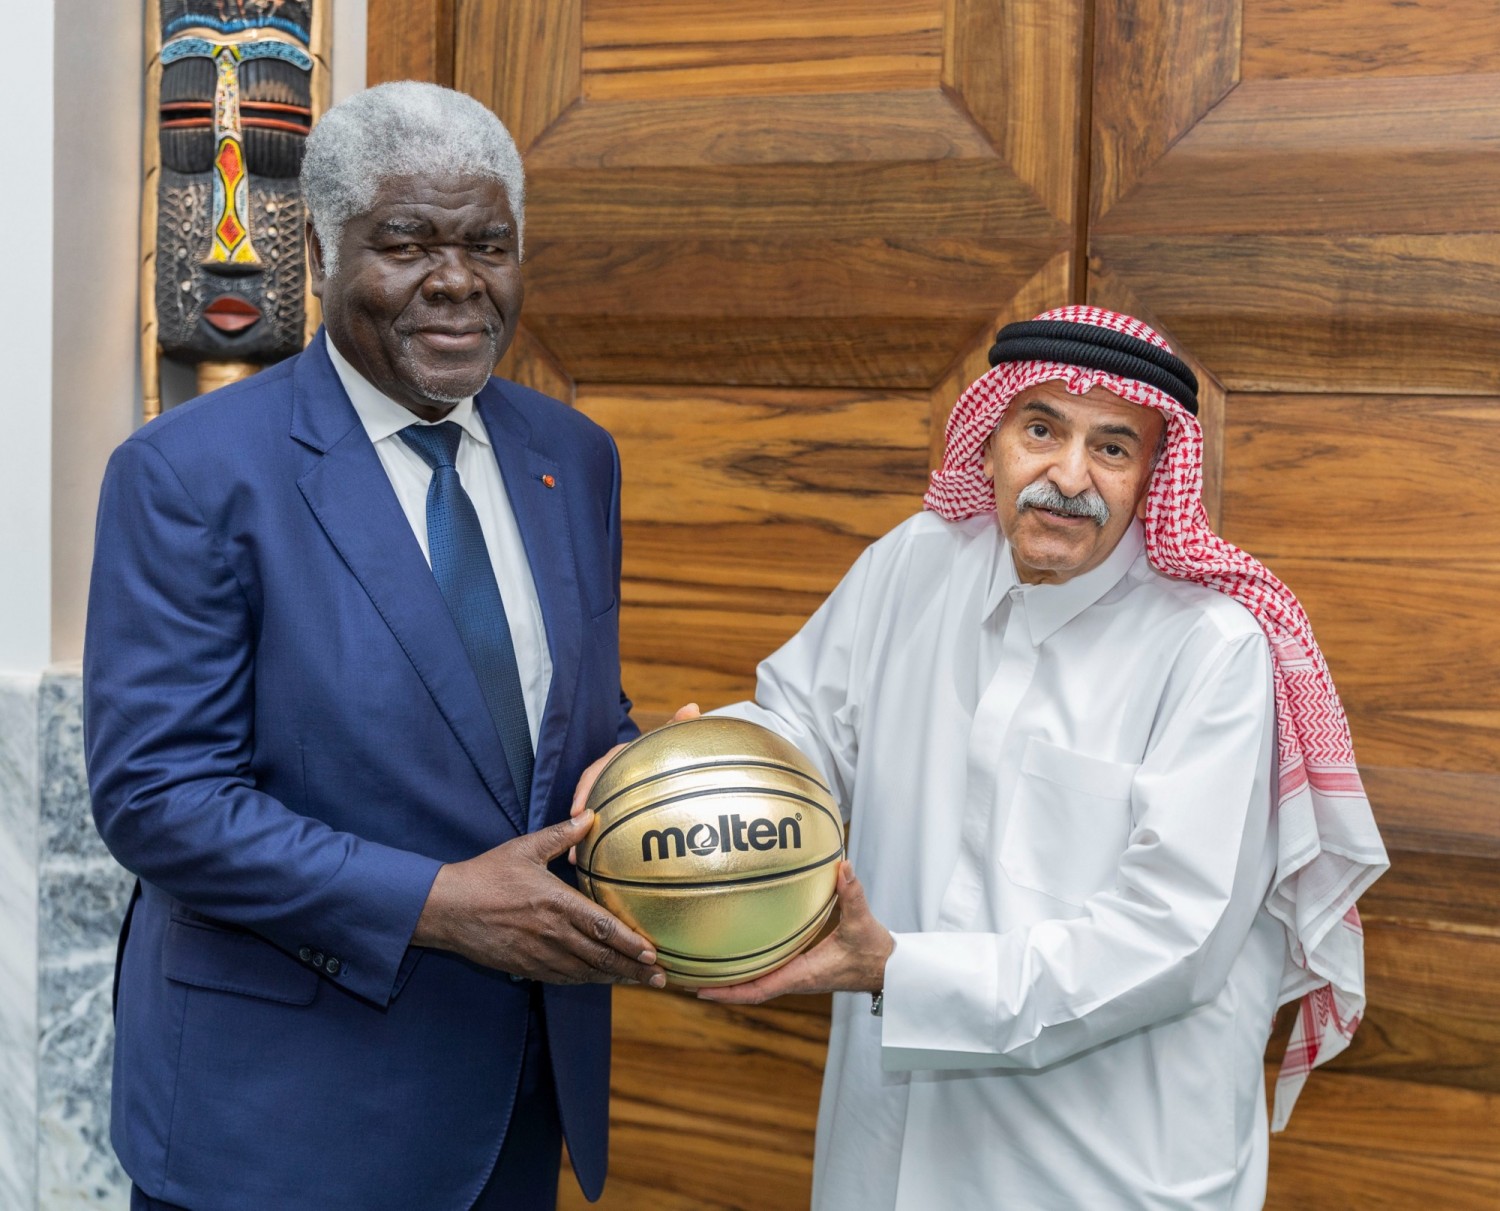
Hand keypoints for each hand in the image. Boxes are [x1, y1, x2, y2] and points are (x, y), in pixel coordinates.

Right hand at [413, 810, 666, 986]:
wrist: (446, 909)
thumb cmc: (486, 875)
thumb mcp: (524, 849)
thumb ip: (560, 835)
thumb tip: (590, 815)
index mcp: (555, 903)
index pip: (601, 927)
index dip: (628, 942)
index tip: (652, 952)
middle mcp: (551, 933)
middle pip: (600, 957)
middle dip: (632, 969)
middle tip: (660, 977)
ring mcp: (538, 954)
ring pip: (585, 972)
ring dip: (614, 978)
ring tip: (640, 981)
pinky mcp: (526, 967)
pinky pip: (563, 978)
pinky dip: (587, 980)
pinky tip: (602, 979)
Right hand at [569, 703, 701, 862]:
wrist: (669, 767)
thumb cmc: (667, 754)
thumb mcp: (671, 742)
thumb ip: (679, 727)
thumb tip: (691, 707)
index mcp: (620, 758)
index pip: (598, 769)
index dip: (587, 789)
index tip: (580, 810)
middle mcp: (611, 774)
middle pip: (589, 794)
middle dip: (578, 817)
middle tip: (572, 841)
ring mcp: (609, 793)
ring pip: (590, 812)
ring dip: (579, 834)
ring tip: (573, 858)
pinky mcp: (611, 811)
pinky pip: (596, 825)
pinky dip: (588, 842)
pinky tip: (584, 863)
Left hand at [696, 862, 891, 1004]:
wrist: (887, 969)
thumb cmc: (874, 951)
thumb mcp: (862, 921)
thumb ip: (852, 893)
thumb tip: (843, 867)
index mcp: (804, 974)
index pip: (760, 989)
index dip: (730, 993)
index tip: (702, 992)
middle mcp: (795, 980)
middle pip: (748, 990)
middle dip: (718, 989)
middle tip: (685, 981)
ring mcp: (796, 977)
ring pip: (756, 984)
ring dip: (729, 981)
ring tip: (699, 971)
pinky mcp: (800, 970)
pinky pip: (766, 974)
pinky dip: (745, 972)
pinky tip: (732, 958)